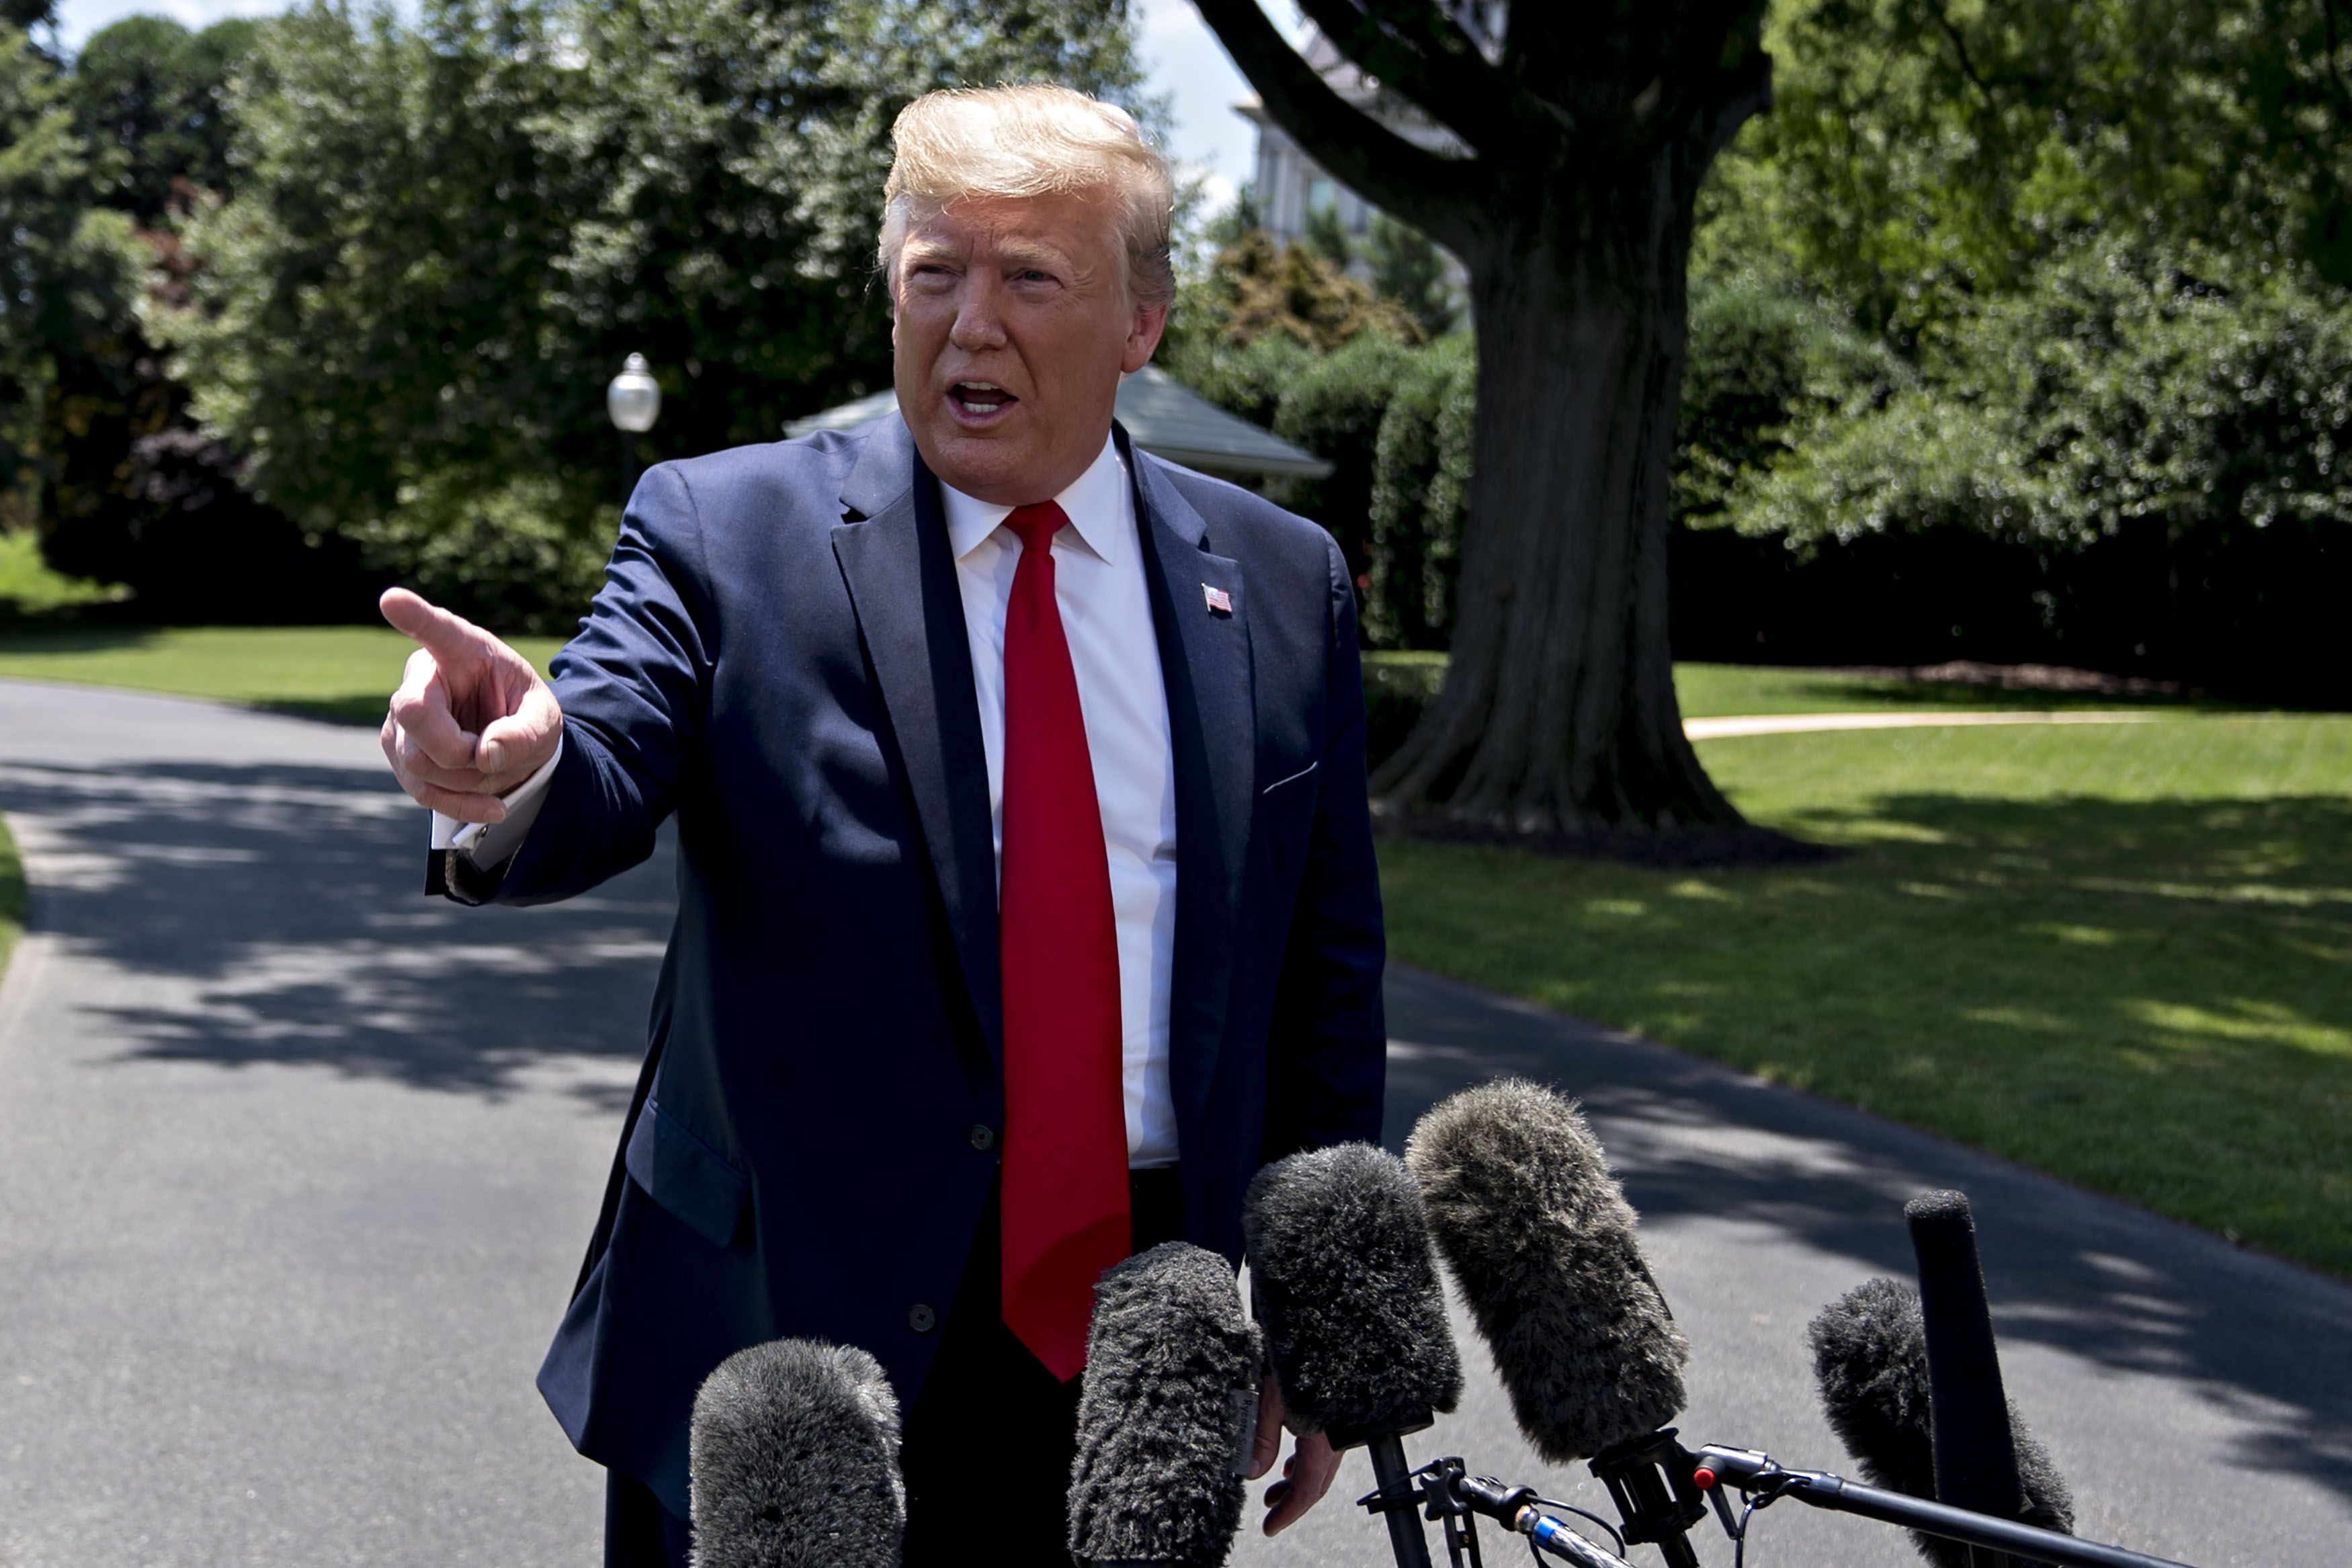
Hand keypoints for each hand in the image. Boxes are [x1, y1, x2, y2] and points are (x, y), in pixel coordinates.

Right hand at [378, 587, 562, 821]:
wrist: (511, 741)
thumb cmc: (524, 713)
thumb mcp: (545, 719)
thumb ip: (526, 733)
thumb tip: (485, 755)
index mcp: (463, 650)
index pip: (436, 630)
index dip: (414, 616)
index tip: (392, 600)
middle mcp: (422, 677)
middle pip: (414, 713)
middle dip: (457, 748)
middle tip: (492, 753)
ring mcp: (401, 717)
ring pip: (415, 759)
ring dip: (466, 779)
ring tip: (495, 768)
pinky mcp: (399, 751)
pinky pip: (420, 789)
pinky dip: (459, 805)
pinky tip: (491, 807)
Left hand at [1248, 1371, 1341, 1536]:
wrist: (1323, 1327)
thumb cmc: (1295, 1357)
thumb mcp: (1269, 1399)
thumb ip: (1261, 1438)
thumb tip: (1252, 1471)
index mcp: (1323, 1438)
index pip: (1307, 1489)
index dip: (1288, 1512)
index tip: (1270, 1526)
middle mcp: (1336, 1436)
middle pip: (1316, 1481)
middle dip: (1291, 1500)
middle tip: (1269, 1511)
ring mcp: (1338, 1425)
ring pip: (1319, 1465)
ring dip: (1296, 1480)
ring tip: (1274, 1490)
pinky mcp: (1335, 1412)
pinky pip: (1323, 1447)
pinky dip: (1305, 1459)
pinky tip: (1289, 1461)